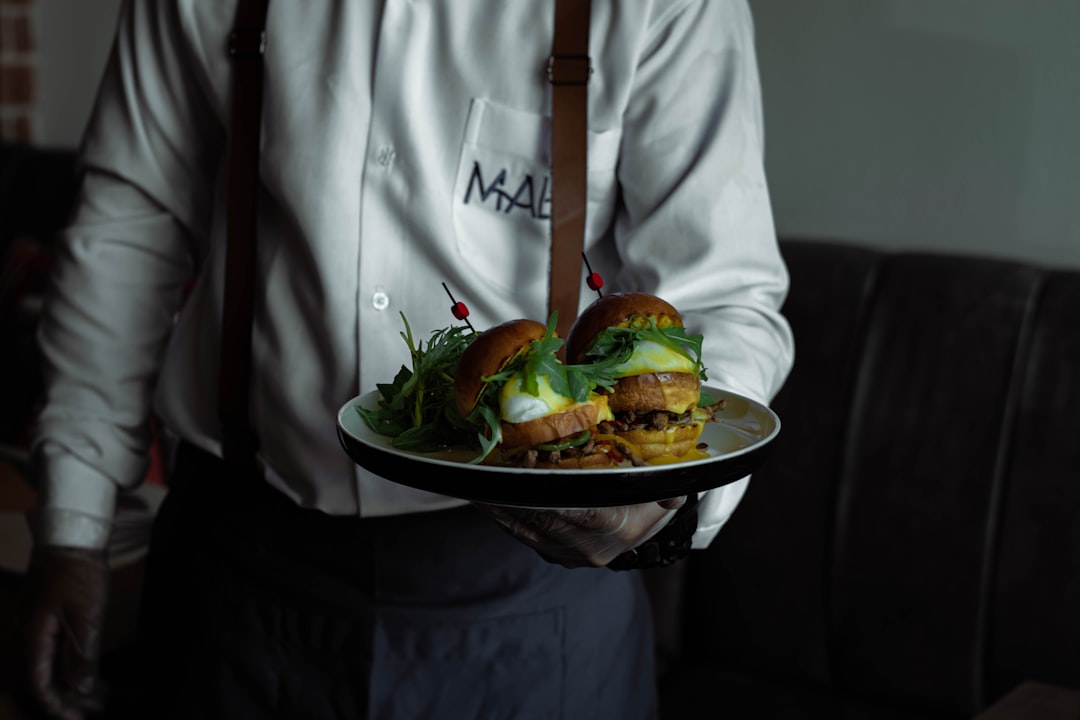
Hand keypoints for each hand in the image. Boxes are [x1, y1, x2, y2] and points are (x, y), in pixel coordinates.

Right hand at [20, 546, 109, 719]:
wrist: (72, 534)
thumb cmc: (78, 573)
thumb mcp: (86, 617)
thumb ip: (81, 656)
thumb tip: (80, 689)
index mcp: (33, 637)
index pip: (37, 683)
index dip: (54, 705)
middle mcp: (28, 634)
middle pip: (42, 677)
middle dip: (66, 698)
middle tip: (90, 713)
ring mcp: (36, 624)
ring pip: (50, 663)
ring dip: (72, 682)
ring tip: (99, 697)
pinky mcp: (47, 615)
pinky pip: (55, 648)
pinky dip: (72, 662)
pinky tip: (91, 669)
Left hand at [476, 496, 684, 567]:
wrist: (641, 533)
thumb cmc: (646, 503)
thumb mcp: (660, 492)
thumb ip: (663, 488)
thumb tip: (673, 490)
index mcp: (613, 527)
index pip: (576, 510)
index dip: (546, 496)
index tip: (519, 478)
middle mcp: (587, 546)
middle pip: (542, 517)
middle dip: (512, 495)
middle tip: (485, 471)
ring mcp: (567, 554)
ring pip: (526, 528)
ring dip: (499, 506)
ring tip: (476, 483)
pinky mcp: (552, 554)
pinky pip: (521, 535)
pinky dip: (501, 516)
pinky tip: (484, 499)